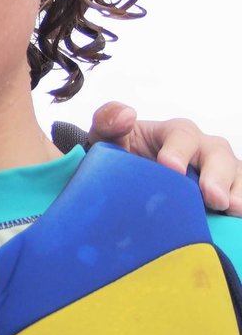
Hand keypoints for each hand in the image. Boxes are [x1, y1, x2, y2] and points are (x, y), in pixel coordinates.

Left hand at [89, 101, 241, 215]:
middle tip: (212, 197)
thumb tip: (126, 115)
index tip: (169, 167)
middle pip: (217, 154)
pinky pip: (240, 195)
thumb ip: (108, 122)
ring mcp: (219, 173)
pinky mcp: (226, 194)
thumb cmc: (120, 157)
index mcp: (174, 134)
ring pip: (237, 175)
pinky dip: (240, 205)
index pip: (182, 136)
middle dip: (216, 175)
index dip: (177, 150)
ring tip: (232, 208)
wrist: (124, 183)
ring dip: (236, 191)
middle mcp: (202, 150)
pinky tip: (234, 219)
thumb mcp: (106, 138)